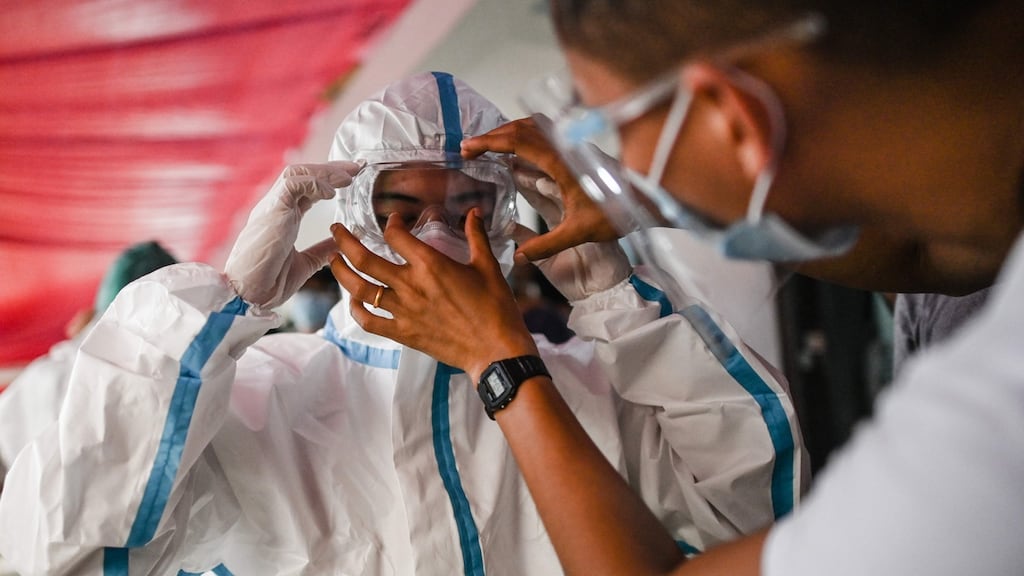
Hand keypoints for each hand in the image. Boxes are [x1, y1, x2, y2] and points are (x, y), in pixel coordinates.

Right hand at [225, 161, 359, 308]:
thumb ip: (320, 250)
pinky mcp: (271, 211)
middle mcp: (276, 208)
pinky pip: (292, 184)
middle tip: (357, 167)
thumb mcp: (304, 264)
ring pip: (298, 173)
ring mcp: (272, 207)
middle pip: (304, 175)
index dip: (329, 180)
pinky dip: (314, 184)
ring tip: (348, 176)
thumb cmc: (268, 283)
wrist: (247, 296)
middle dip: (331, 169)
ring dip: (325, 172)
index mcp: (282, 217)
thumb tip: (340, 240)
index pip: (307, 189)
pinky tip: (330, 193)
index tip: (353, 177)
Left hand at [330, 210, 537, 382]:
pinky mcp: (403, 333)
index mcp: (431, 264)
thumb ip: (476, 236)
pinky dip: (356, 310)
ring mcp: (404, 311)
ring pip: (360, 289)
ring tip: (334, 261)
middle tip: (336, 231)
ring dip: (341, 273)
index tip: (392, 220)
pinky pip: (370, 321)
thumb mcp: (488, 267)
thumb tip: (474, 212)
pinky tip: (353, 301)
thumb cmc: (496, 308)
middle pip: (364, 259)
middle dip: (345, 241)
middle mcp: (411, 285)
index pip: (396, 236)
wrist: (495, 350)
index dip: (391, 223)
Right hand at [461, 117, 620, 261]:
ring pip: (534, 128)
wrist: (651, 199)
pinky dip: (526, 140)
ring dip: (509, 134)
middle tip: (470, 148)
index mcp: (560, 161)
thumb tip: (519, 258)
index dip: (489, 142)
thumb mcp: (580, 232)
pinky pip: (546, 137)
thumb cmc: (619, 213)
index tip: (468, 148)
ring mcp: (572, 146)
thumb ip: (547, 245)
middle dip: (493, 136)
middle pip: (521, 128)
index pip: (517, 141)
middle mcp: (565, 147)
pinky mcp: (578, 152)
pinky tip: (518, 159)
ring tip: (490, 149)